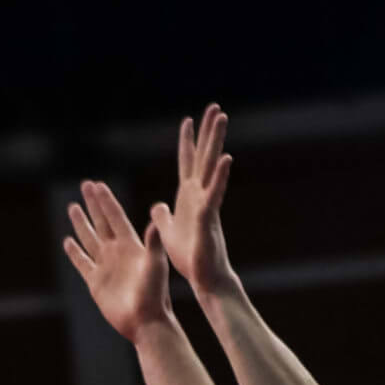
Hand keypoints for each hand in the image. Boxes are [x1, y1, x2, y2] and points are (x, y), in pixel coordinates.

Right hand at [62, 182, 172, 342]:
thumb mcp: (156, 265)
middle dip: (93, 203)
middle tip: (85, 184)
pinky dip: (74, 252)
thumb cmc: (155, 294)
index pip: (115, 216)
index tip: (97, 184)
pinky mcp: (96, 282)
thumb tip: (154, 224)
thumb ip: (154, 244)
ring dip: (81, 223)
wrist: (146, 321)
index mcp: (131, 244)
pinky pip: (82, 263)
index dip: (106, 200)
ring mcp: (106, 266)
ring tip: (73, 207)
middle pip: (102, 221)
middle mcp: (117, 252)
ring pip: (90, 238)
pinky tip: (68, 241)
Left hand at [152, 106, 240, 300]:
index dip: (187, 142)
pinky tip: (226, 158)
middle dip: (208, 132)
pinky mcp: (208, 218)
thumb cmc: (189, 256)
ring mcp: (206, 204)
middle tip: (215, 106)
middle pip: (203, 157)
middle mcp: (199, 195)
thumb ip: (163, 216)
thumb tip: (158, 205)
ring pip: (212, 167)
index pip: (187, 163)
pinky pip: (215, 194)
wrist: (203, 277)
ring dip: (217, 142)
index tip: (189, 119)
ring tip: (222, 119)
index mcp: (188, 197)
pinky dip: (220, 176)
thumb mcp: (168, 232)